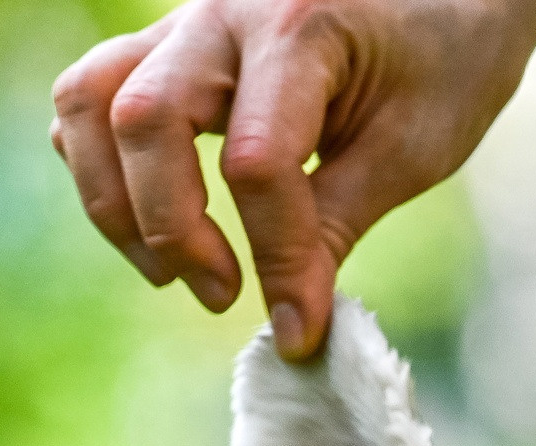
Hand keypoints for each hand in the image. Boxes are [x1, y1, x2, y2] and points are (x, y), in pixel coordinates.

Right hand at [51, 0, 535, 359]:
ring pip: (91, 100)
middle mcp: (225, 11)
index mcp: (300, 27)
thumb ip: (334, 230)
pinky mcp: (170, 44)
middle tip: (223, 294)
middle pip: (145, 119)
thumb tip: (289, 326)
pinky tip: (153, 217)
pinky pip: (92, 94)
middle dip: (171, 227)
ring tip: (170, 271)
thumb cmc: (444, 61)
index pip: (256, 161)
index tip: (297, 326)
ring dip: (114, 199)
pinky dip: (102, 163)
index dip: (274, 257)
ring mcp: (186, 20)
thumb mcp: (410, 151)